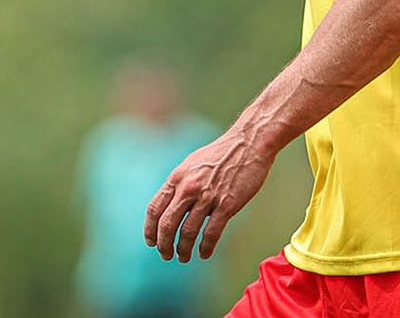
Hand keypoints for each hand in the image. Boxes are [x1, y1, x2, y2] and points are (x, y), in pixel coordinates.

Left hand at [144, 128, 274, 261]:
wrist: (249, 142)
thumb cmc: (222, 153)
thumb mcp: (192, 164)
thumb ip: (181, 183)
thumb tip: (172, 204)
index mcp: (177, 177)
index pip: (155, 209)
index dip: (150, 230)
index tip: (152, 242)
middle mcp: (188, 188)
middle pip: (167, 225)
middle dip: (164, 245)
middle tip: (166, 255)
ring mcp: (207, 197)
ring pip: (188, 232)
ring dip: (183, 250)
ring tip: (184, 257)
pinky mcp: (226, 204)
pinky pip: (211, 233)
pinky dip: (205, 247)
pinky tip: (204, 254)